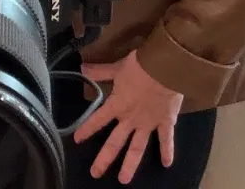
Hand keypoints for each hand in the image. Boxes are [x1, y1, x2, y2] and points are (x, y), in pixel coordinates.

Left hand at [73, 50, 182, 183]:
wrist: (165, 68)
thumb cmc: (139, 67)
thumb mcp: (117, 68)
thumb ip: (100, 72)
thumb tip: (81, 68)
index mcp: (118, 105)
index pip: (98, 119)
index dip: (87, 129)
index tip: (76, 140)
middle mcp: (130, 119)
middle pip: (115, 142)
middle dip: (104, 159)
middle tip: (95, 173)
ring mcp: (148, 124)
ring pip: (137, 148)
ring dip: (130, 165)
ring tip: (124, 180)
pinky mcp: (165, 123)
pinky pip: (166, 140)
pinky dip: (167, 151)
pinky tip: (167, 164)